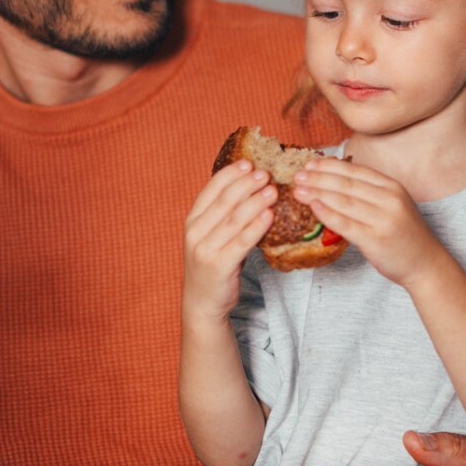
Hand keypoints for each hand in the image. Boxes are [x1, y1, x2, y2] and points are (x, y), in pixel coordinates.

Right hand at [182, 160, 274, 327]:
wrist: (202, 301)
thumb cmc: (213, 263)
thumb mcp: (211, 236)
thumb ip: (224, 215)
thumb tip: (252, 188)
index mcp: (192, 220)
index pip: (210, 189)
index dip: (230, 174)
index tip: (249, 164)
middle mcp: (195, 232)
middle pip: (224, 201)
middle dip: (247, 184)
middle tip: (266, 174)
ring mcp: (205, 249)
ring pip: (234, 219)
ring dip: (256, 202)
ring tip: (273, 190)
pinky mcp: (219, 265)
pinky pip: (242, 242)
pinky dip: (257, 227)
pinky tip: (270, 216)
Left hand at [292, 158, 446, 287]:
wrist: (425, 263)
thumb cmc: (404, 234)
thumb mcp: (393, 204)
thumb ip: (369, 192)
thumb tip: (333, 179)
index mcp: (392, 187)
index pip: (355, 170)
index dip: (329, 166)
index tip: (309, 163)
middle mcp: (389, 199)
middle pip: (346, 184)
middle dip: (318, 178)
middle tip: (297, 176)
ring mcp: (383, 219)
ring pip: (343, 201)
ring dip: (317, 193)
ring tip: (298, 190)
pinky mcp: (375, 239)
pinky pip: (346, 224)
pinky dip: (327, 214)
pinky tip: (313, 207)